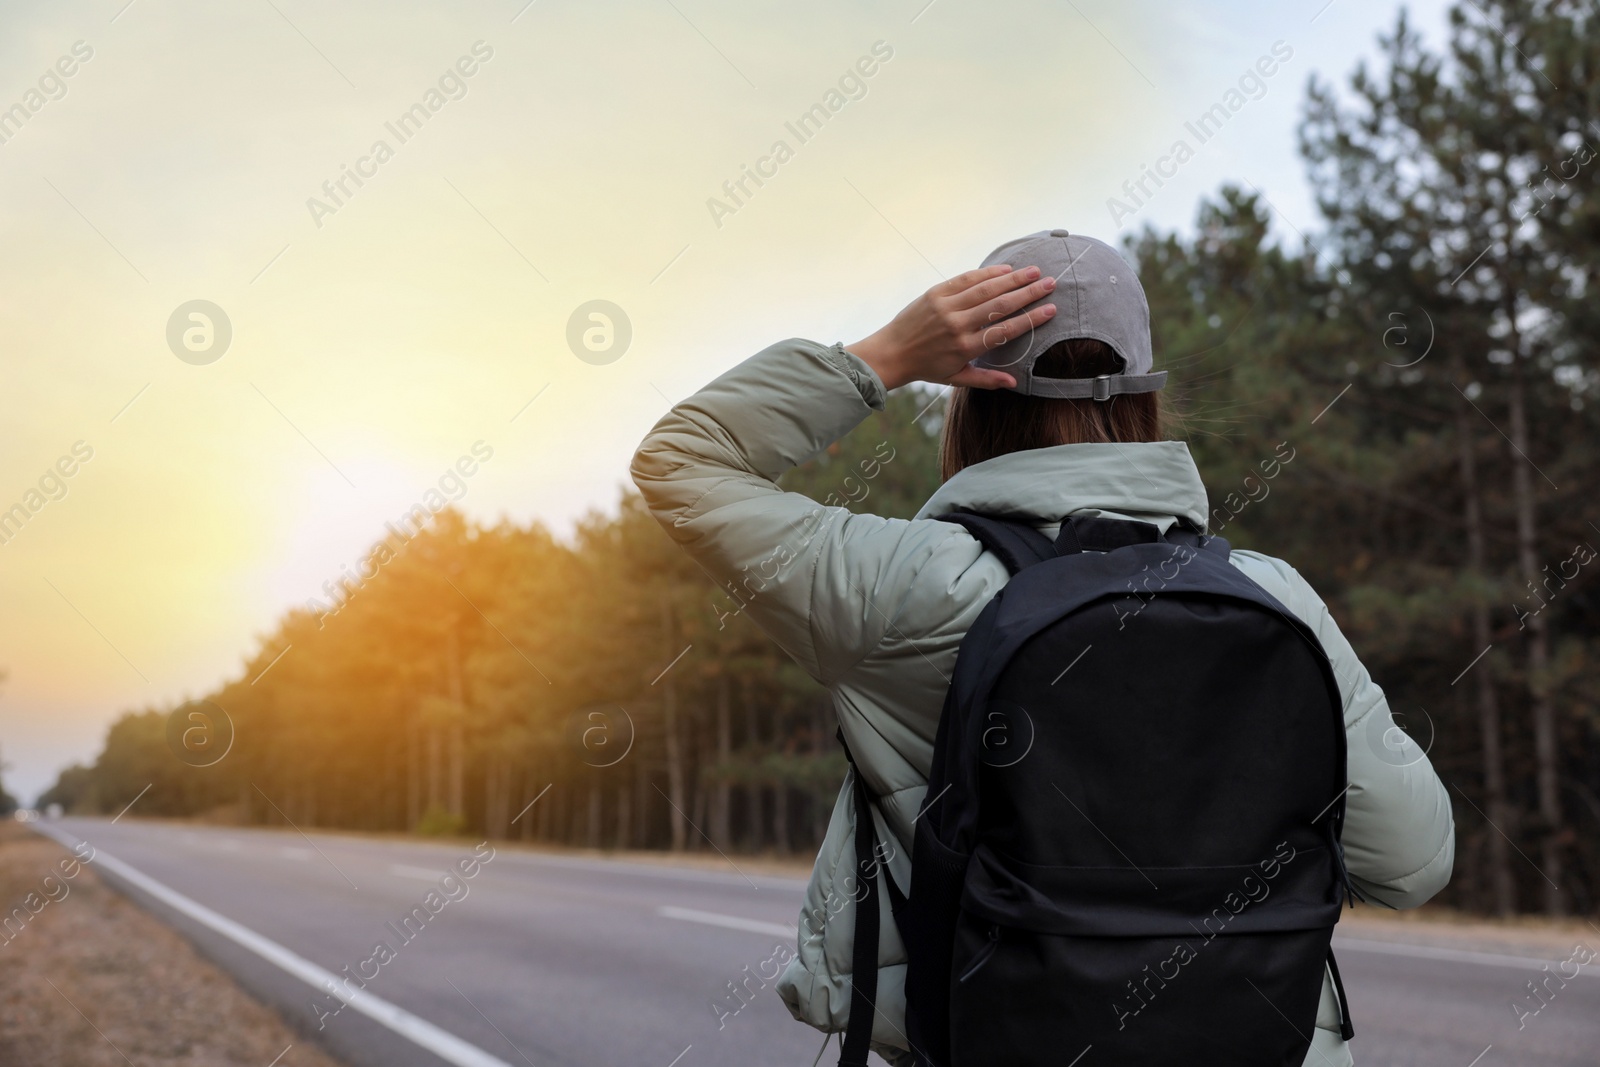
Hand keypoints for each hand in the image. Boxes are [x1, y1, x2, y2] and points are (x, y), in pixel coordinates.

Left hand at [846, 265, 1056, 391]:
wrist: (891, 353)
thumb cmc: (927, 368)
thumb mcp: (956, 378)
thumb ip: (986, 380)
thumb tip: (1015, 383)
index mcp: (966, 348)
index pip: (1005, 331)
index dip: (1031, 319)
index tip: (1051, 309)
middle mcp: (957, 325)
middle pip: (1000, 305)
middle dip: (1028, 293)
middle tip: (1051, 283)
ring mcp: (946, 307)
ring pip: (986, 289)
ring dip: (1013, 278)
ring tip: (1035, 271)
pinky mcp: (936, 293)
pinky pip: (966, 279)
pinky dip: (987, 273)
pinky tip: (1006, 269)